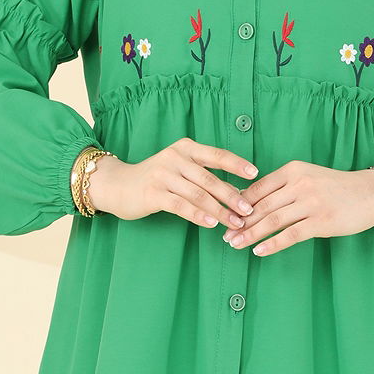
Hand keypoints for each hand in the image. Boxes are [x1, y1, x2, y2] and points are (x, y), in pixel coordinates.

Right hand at [89, 138, 257, 229]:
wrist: (117, 185)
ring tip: (235, 223)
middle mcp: (175, 158)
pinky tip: (210, 224)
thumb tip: (237, 191)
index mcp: (186, 148)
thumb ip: (202, 174)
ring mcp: (163, 175)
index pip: (217, 155)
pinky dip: (198, 215)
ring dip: (219, 210)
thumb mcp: (179, 168)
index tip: (255, 174)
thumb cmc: (155, 179)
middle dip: (232, 196)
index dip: (237, 164)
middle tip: (249, 210)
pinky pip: (181, 205)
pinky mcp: (153, 193)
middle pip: (210, 179)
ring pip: (198, 194)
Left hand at [221, 162, 373, 257]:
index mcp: (293, 170)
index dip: (238, 203)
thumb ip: (283, 186)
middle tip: (225, 234)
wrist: (370, 193)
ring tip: (235, 244)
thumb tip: (250, 199)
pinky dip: (272, 244)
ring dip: (250, 234)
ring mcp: (311, 203)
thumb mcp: (308, 177)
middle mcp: (300, 184)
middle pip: (261, 205)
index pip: (258, 188)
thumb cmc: (336, 187)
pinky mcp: (321, 221)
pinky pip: (291, 234)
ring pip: (272, 220)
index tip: (224, 215)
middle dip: (240, 221)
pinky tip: (259, 251)